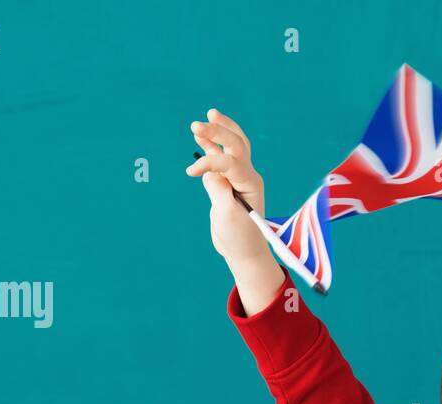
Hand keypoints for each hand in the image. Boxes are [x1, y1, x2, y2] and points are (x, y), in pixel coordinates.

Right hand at [185, 109, 273, 269]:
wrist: (243, 251)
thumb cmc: (239, 237)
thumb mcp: (228, 216)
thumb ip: (220, 191)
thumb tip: (210, 173)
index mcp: (250, 182)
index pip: (230, 162)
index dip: (209, 162)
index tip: (190, 172)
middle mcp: (247, 175)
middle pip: (236, 144)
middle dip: (218, 131)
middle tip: (197, 123)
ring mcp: (238, 177)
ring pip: (232, 146)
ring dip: (219, 131)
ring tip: (208, 115)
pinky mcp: (228, 182)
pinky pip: (221, 157)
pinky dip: (211, 145)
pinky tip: (199, 136)